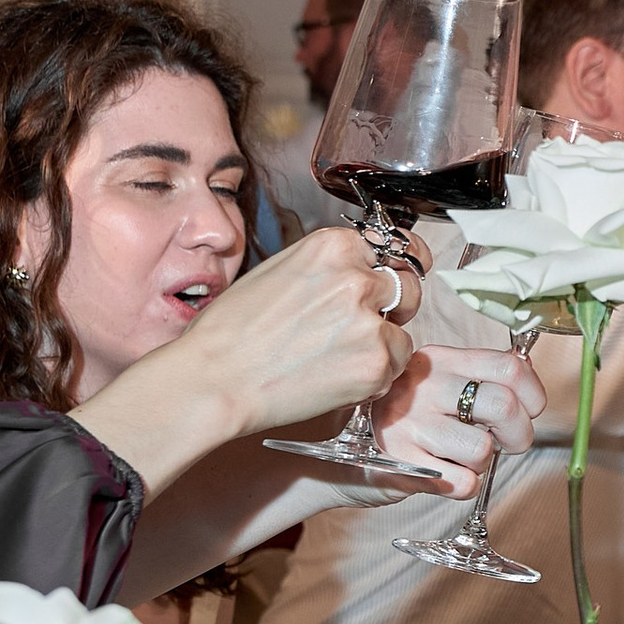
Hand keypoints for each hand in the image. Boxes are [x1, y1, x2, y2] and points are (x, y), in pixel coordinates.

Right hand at [172, 224, 417, 435]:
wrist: (215, 378)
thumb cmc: (232, 330)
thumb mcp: (281, 271)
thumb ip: (328, 267)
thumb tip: (360, 272)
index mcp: (333, 246)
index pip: (395, 245)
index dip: (393, 266)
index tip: (394, 276)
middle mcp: (357, 278)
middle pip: (408, 286)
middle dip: (393, 305)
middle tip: (357, 325)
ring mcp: (369, 322)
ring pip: (402, 331)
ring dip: (381, 344)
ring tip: (335, 356)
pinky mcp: (374, 365)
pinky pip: (395, 366)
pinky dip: (374, 375)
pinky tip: (335, 376)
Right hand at [370, 345, 539, 493]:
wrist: (342, 456)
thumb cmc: (404, 420)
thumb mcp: (438, 383)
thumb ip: (480, 375)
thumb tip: (527, 373)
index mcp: (439, 359)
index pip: (509, 367)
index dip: (534, 394)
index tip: (529, 410)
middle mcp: (423, 386)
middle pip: (504, 406)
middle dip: (519, 435)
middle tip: (508, 443)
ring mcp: (409, 425)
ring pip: (483, 451)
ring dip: (482, 463)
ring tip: (460, 456)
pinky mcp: (401, 464)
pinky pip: (463, 484)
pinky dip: (464, 485)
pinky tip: (444, 472)